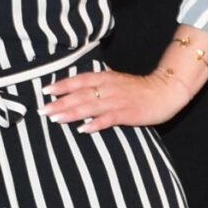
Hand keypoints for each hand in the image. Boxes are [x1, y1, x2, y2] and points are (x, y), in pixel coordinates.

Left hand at [43, 67, 191, 131]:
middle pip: (80, 94)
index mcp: (106, 78)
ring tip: (55, 119)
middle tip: (43, 110)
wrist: (165, 91)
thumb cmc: (139, 88)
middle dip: (60, 102)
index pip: (79, 80)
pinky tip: (82, 129)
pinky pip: (108, 119)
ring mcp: (118, 100)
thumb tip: (80, 84)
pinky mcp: (127, 113)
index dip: (62, 85)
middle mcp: (109, 87)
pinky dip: (95, 124)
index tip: (45, 90)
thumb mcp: (117, 80)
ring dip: (71, 113)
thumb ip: (100, 81)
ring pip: (90, 106)